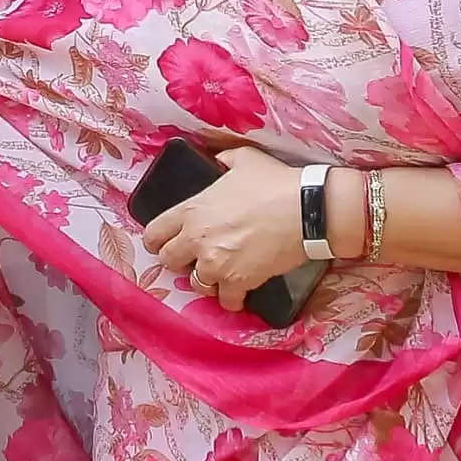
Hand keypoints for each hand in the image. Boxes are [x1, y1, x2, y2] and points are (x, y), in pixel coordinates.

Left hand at [141, 144, 315, 310]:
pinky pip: (226, 301)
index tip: (165, 243)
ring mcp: (215, 264)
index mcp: (192, 210)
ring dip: (207, 281)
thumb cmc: (275, 183)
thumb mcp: (245, 160)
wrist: (306, 210)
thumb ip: (224, 159)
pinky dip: (233, 299)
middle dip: (180, 261)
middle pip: (168, 262)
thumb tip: (219, 160)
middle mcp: (196, 239)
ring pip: (196, 284)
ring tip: (222, 274)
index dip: (157, 240)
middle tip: (196, 258)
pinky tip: (241, 292)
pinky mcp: (237, 283)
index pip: (154, 233)